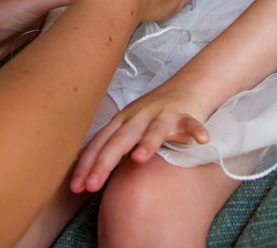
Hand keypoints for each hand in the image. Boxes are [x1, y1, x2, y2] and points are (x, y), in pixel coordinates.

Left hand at [70, 83, 210, 192]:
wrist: (185, 88)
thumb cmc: (151, 113)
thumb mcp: (125, 125)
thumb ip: (107, 141)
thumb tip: (80, 159)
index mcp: (122, 121)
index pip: (100, 143)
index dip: (86, 165)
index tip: (75, 187)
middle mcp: (139, 116)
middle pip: (120, 139)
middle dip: (104, 162)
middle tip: (92, 185)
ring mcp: (162, 115)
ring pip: (154, 129)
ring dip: (147, 142)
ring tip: (139, 159)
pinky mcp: (186, 115)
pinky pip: (192, 123)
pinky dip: (196, 131)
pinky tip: (202, 140)